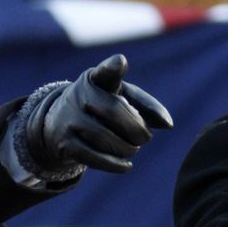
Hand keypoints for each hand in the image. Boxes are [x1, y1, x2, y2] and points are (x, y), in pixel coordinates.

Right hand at [26, 54, 172, 172]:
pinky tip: (126, 164)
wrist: (60, 125)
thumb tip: (167, 124)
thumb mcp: (121, 97)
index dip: (113, 67)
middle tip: (145, 137)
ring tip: (132, 148)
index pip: (105, 71)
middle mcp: (78, 95)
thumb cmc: (101, 106)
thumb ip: (146, 105)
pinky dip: (115, 164)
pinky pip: (94, 158)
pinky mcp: (64, 145)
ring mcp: (68, 120)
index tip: (120, 62)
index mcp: (95, 78)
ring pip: (105, 138)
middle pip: (114, 112)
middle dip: (137, 129)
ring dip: (127, 148)